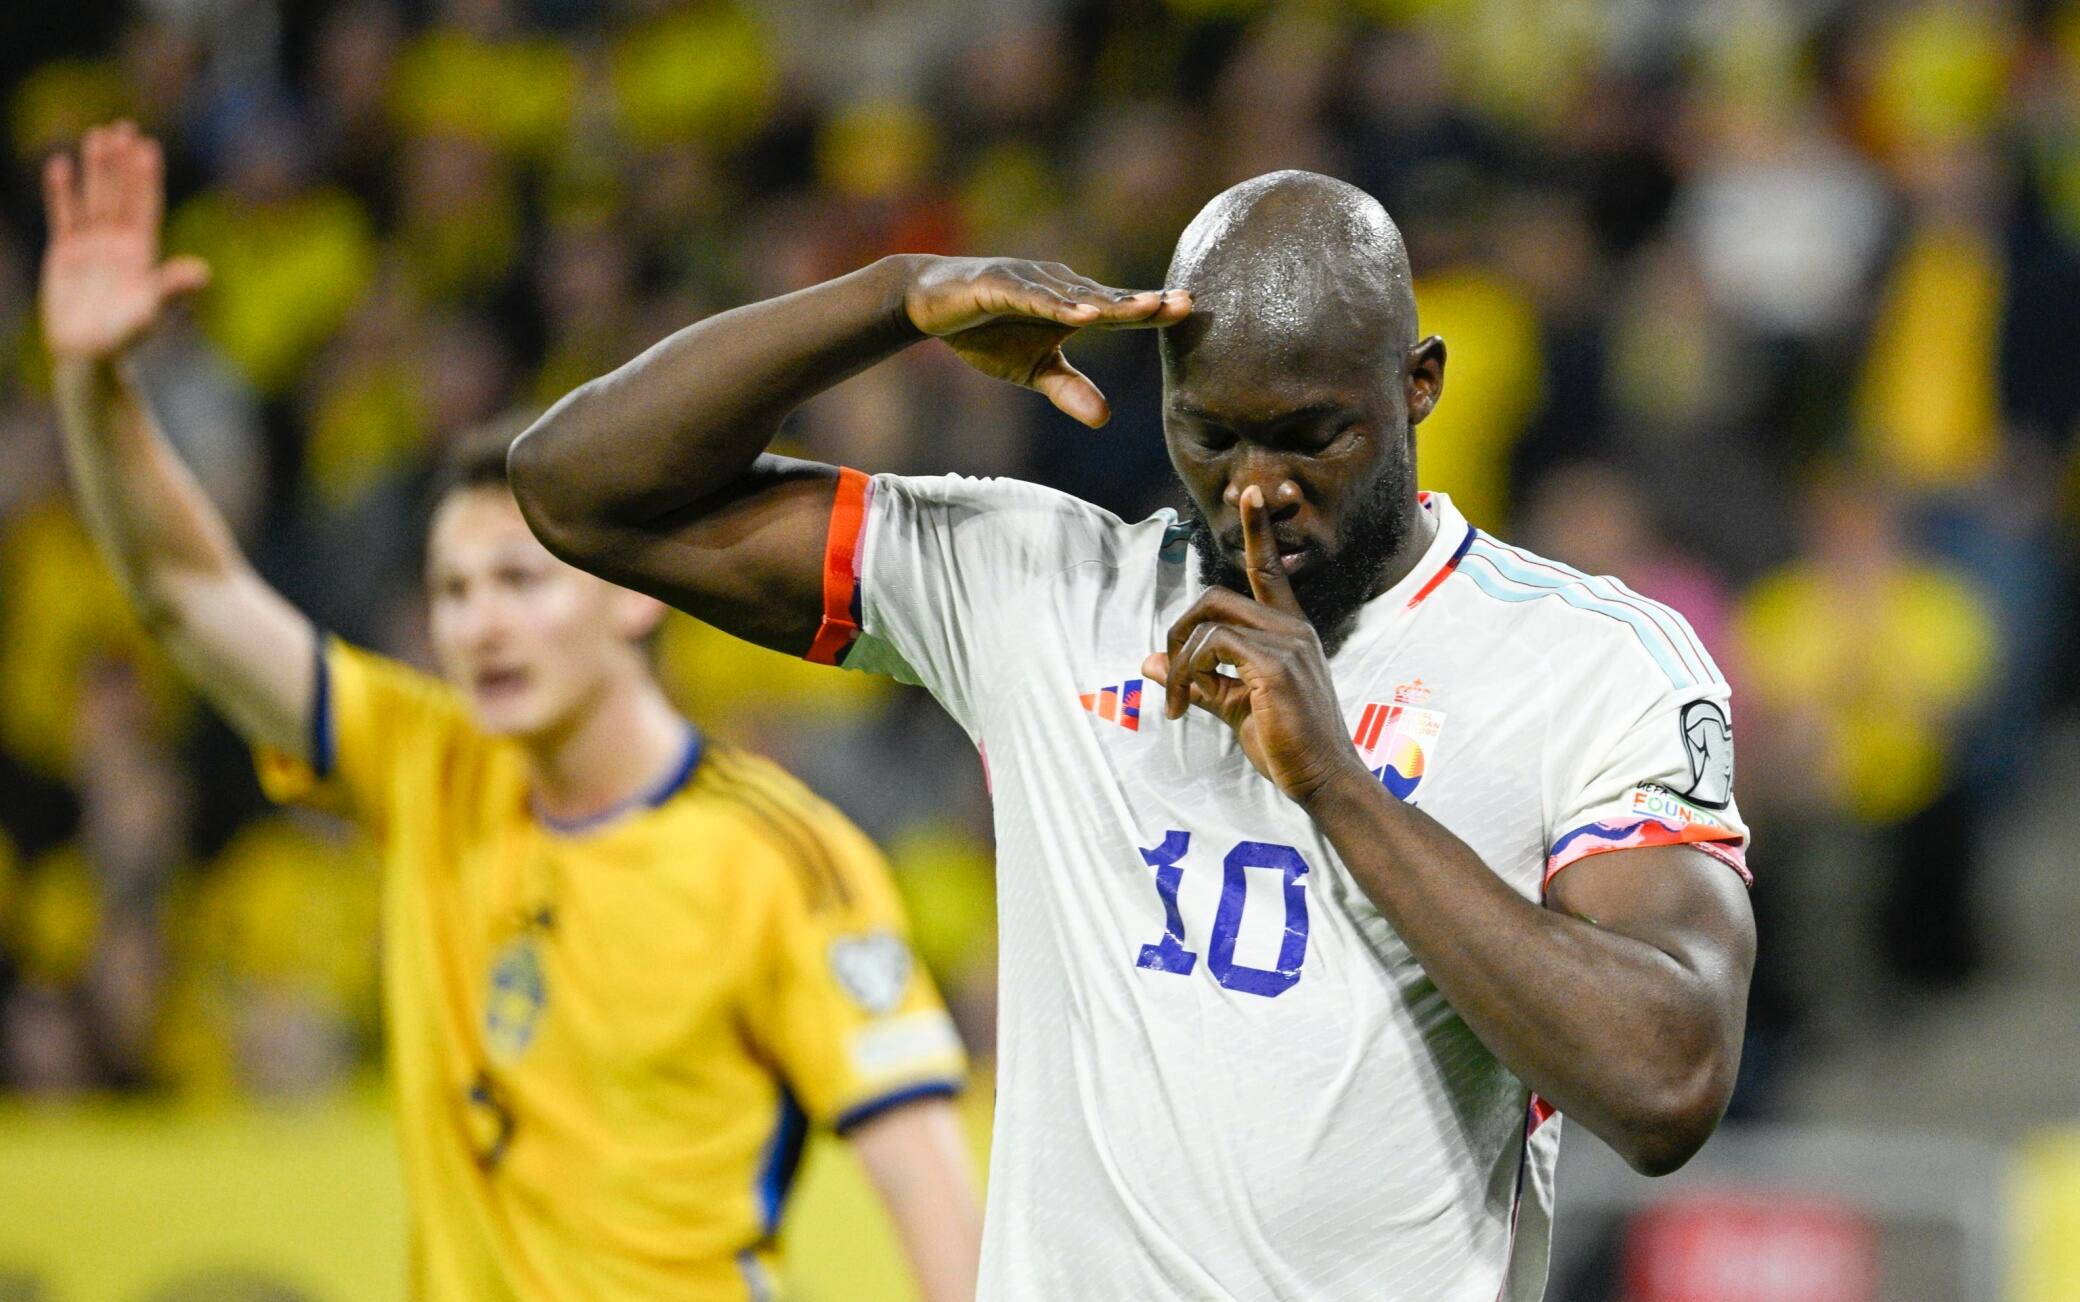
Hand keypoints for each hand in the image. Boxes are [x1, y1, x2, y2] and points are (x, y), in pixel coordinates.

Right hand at [40, 121, 209, 364]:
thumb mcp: (149, 311)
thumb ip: (172, 289)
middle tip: (123, 126)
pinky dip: (61, 191)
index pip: (145, 206)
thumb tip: (204, 273)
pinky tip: (60, 163)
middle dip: (121, 162)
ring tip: (97, 135)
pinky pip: (64, 215)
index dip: (146, 177)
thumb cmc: (124, 338)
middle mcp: (119, 244)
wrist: (89, 355)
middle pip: (120, 194)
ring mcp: (92, 246)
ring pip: (94, 198)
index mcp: (143, 253)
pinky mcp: (66, 252)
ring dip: (95, 168)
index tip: (148, 146)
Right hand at [900, 255, 1189, 427]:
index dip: (1152, 311)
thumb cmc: (985, 331)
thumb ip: (1068, 389)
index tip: (1191, 312)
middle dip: (1144, 302)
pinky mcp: (997, 285)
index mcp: (1070, 305)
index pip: (1118, 310)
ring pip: (1075, 295)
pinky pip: (1032, 297)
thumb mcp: (1031, 370)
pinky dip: (1056, 304)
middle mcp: (1057, 286)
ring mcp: (1028, 282)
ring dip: (1109, 302)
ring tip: (1145, 309)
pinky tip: (1081, 313)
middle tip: (1186, 303)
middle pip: (1106, 299)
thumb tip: (1106, 420)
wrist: (928, 304)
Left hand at [1143, 486, 1369, 805]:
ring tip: (1177, 703)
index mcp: (1288, 631)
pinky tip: (1186, 705)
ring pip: (1209, 623)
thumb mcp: (1237, 707)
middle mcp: (1291, 629)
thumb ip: (1199, 681)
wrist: (1324, 780)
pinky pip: (1213, 649)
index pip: (1269, 569)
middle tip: (1171, 679)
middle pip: (1216, 598)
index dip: (1258, 530)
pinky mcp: (1276, 667)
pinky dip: (1188, 673)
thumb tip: (1152, 662)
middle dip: (1180, 631)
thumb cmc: (1288, 745)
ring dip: (1180, 662)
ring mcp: (1287, 645)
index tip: (1251, 492)